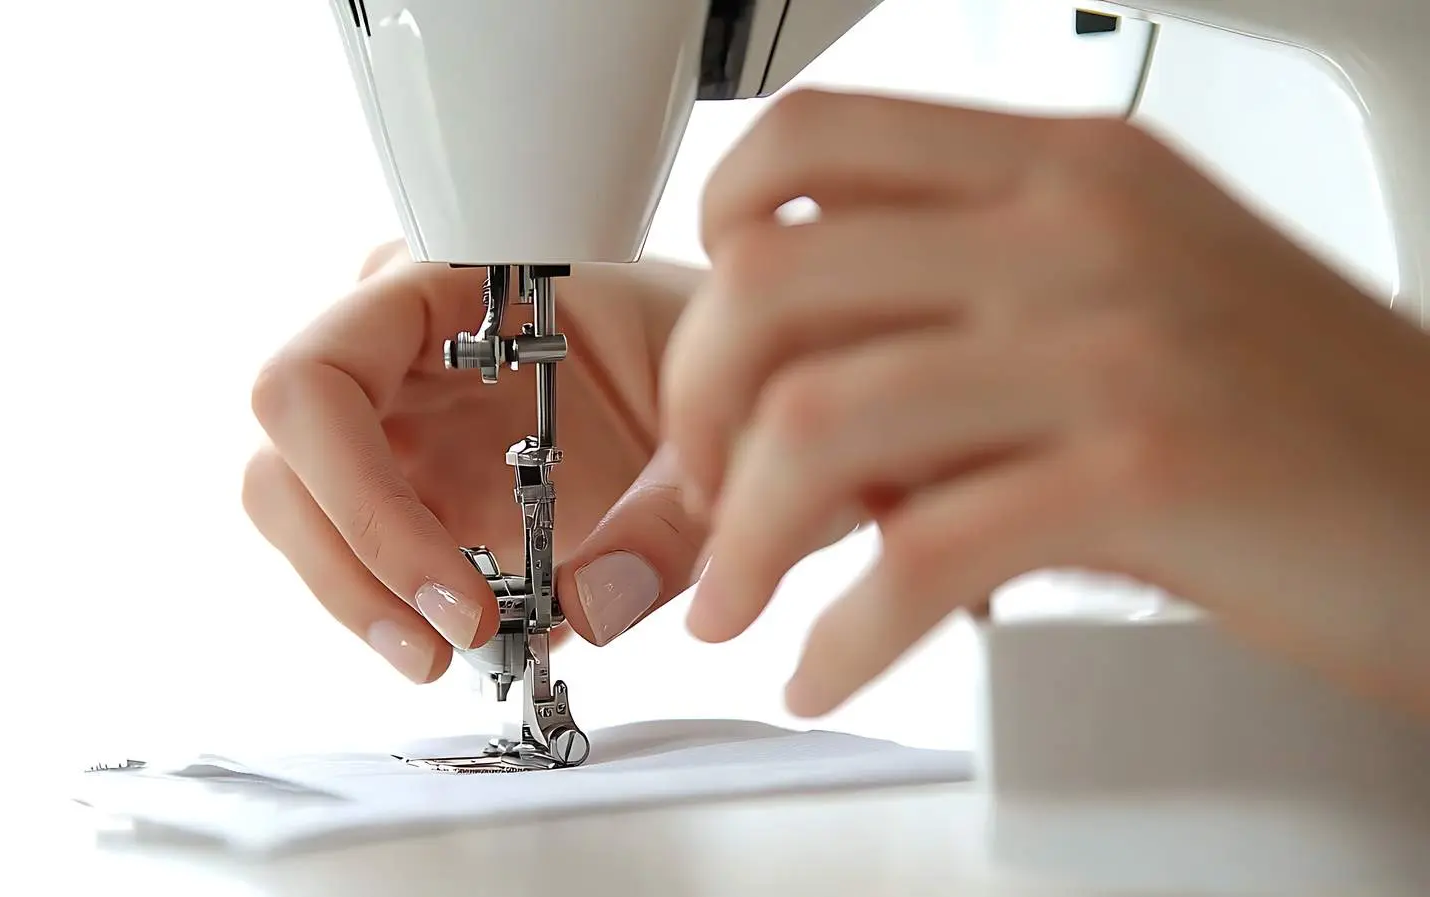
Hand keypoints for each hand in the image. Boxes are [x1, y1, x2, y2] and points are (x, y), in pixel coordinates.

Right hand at [243, 242, 706, 682]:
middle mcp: (393, 344)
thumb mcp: (715, 434)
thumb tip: (587, 614)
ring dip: (357, 597)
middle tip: (451, 645)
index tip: (459, 595)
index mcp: (448, 285)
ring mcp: (390, 413)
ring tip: (451, 657)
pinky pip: (346, 545)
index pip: (317, 379)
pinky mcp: (402, 477)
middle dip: (354, 566)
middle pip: (285, 456)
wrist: (721, 381)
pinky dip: (388, 604)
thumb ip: (666, 524)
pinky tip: (469, 637)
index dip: (359, 497)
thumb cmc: (710, 360)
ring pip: (294, 508)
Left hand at [663, 89, 1429, 718]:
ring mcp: (1112, 342)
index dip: (713, 237)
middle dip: (692, 410)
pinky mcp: (1147, 471)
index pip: (812, 140)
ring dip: (739, 538)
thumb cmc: (1292, 415)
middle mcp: (1076, 228)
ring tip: (735, 602)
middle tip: (701, 495)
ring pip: (818, 418)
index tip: (710, 351)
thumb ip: (956, 320)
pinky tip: (827, 665)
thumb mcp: (1119, 303)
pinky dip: (842, 633)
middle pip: (771, 280)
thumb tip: (787, 407)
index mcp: (1063, 165)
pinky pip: (920, 555)